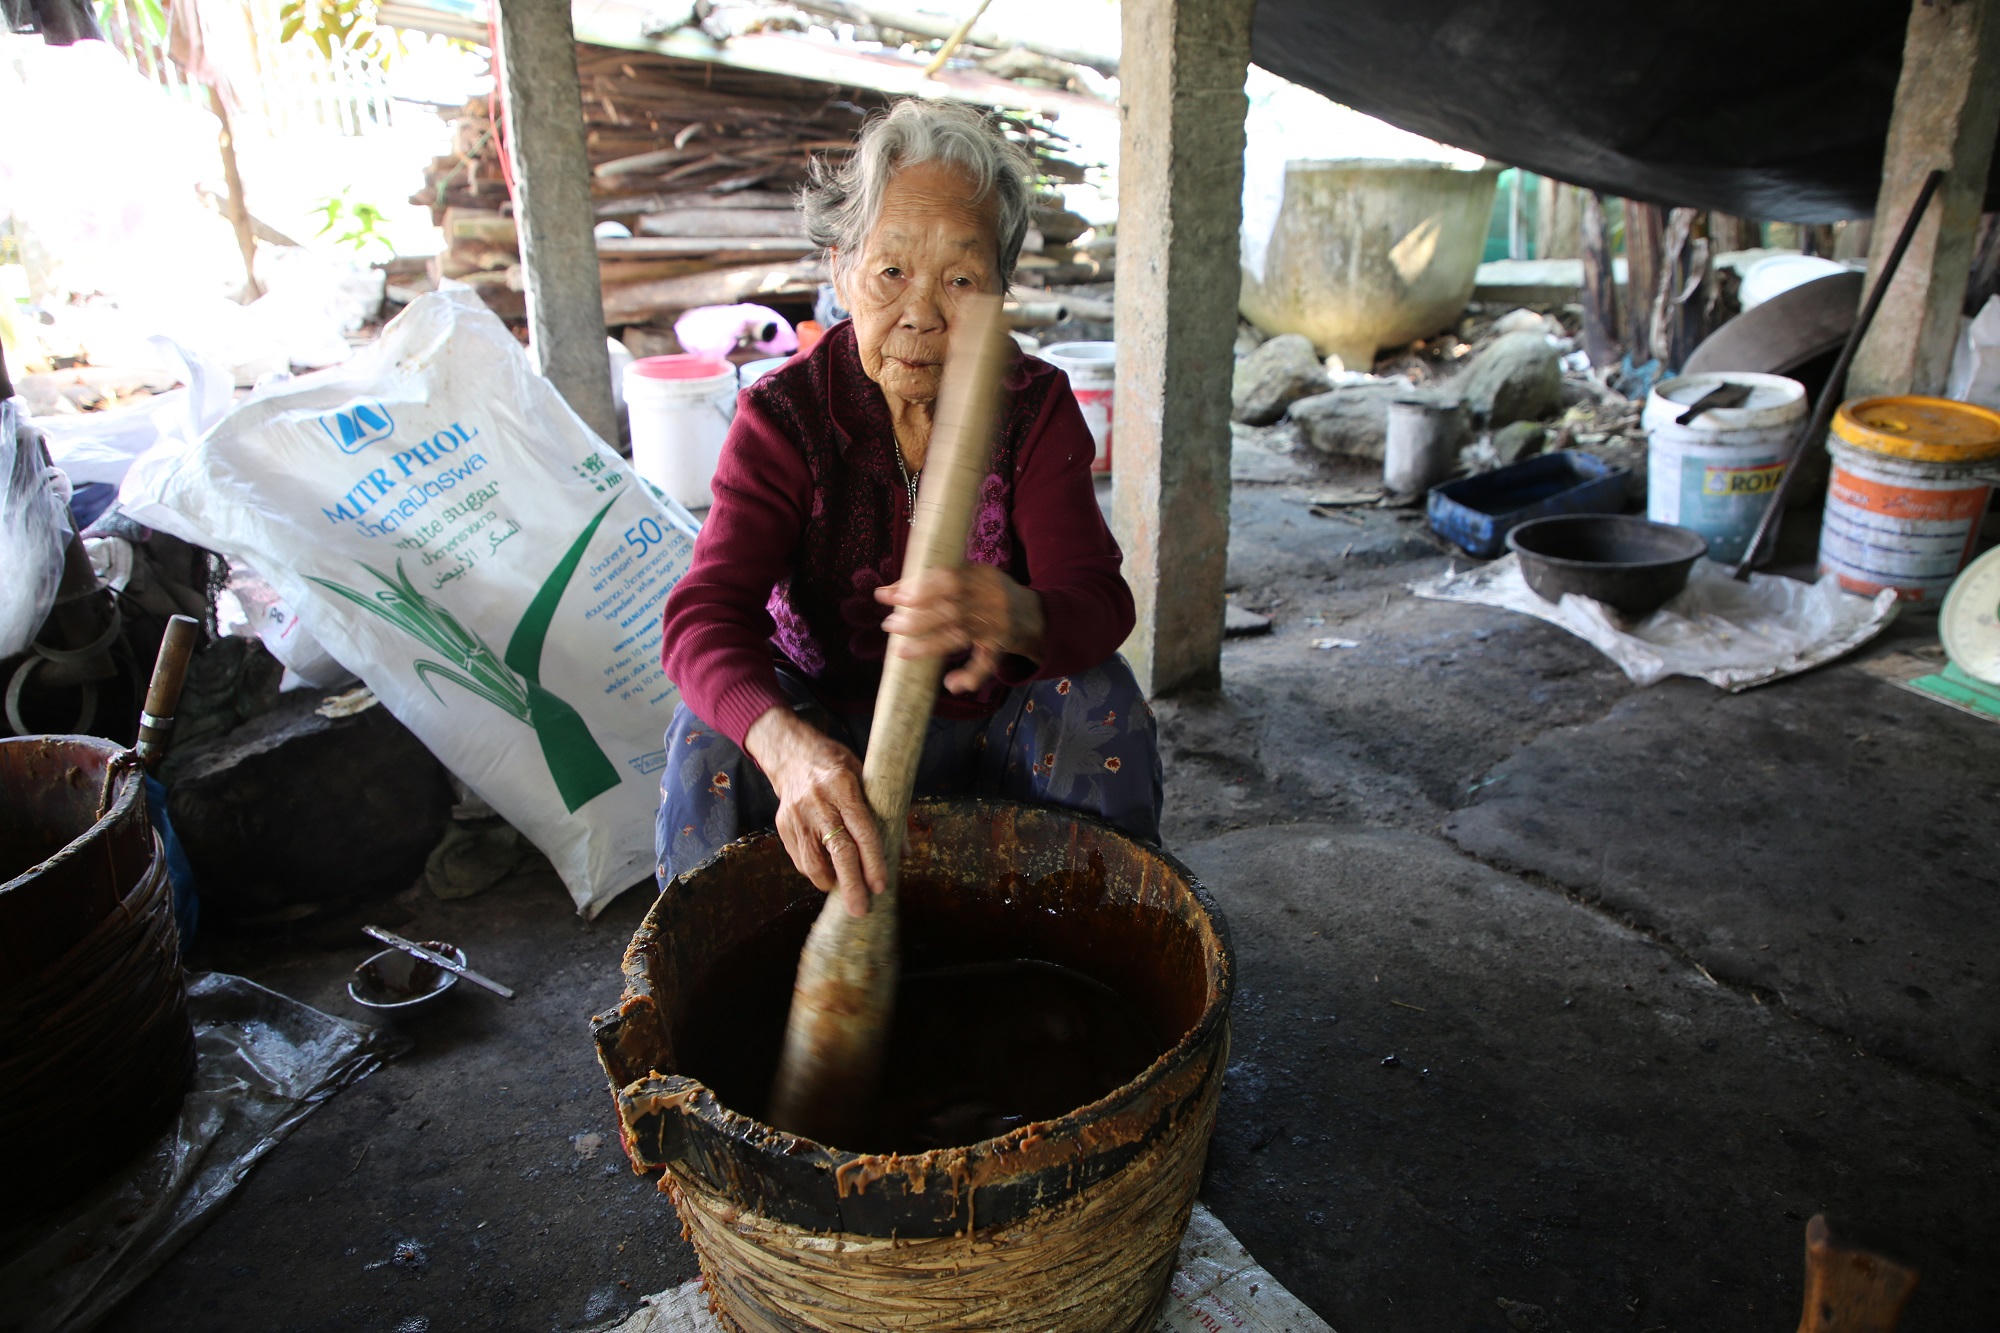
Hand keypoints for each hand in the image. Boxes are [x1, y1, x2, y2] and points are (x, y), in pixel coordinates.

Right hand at [744, 707, 886, 915]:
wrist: (792, 755)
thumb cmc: (837, 767)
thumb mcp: (866, 779)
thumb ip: (886, 813)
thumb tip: (904, 852)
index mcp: (843, 787)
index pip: (862, 831)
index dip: (873, 861)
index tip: (880, 886)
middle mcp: (818, 802)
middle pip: (838, 851)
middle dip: (851, 885)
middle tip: (861, 909)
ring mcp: (797, 815)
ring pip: (813, 862)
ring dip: (831, 882)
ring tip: (845, 889)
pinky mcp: (783, 826)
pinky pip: (801, 860)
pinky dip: (816, 872)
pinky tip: (828, 872)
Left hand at [874, 564, 1045, 693]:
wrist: (1037, 616)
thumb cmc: (993, 595)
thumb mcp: (975, 578)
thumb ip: (940, 581)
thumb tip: (891, 592)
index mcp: (981, 576)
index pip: (945, 578)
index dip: (916, 587)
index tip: (889, 595)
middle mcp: (991, 598)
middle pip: (950, 608)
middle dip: (916, 616)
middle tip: (889, 624)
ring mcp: (997, 623)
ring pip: (960, 635)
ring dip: (929, 644)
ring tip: (902, 650)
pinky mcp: (1001, 645)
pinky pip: (984, 663)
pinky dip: (969, 676)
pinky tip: (952, 684)